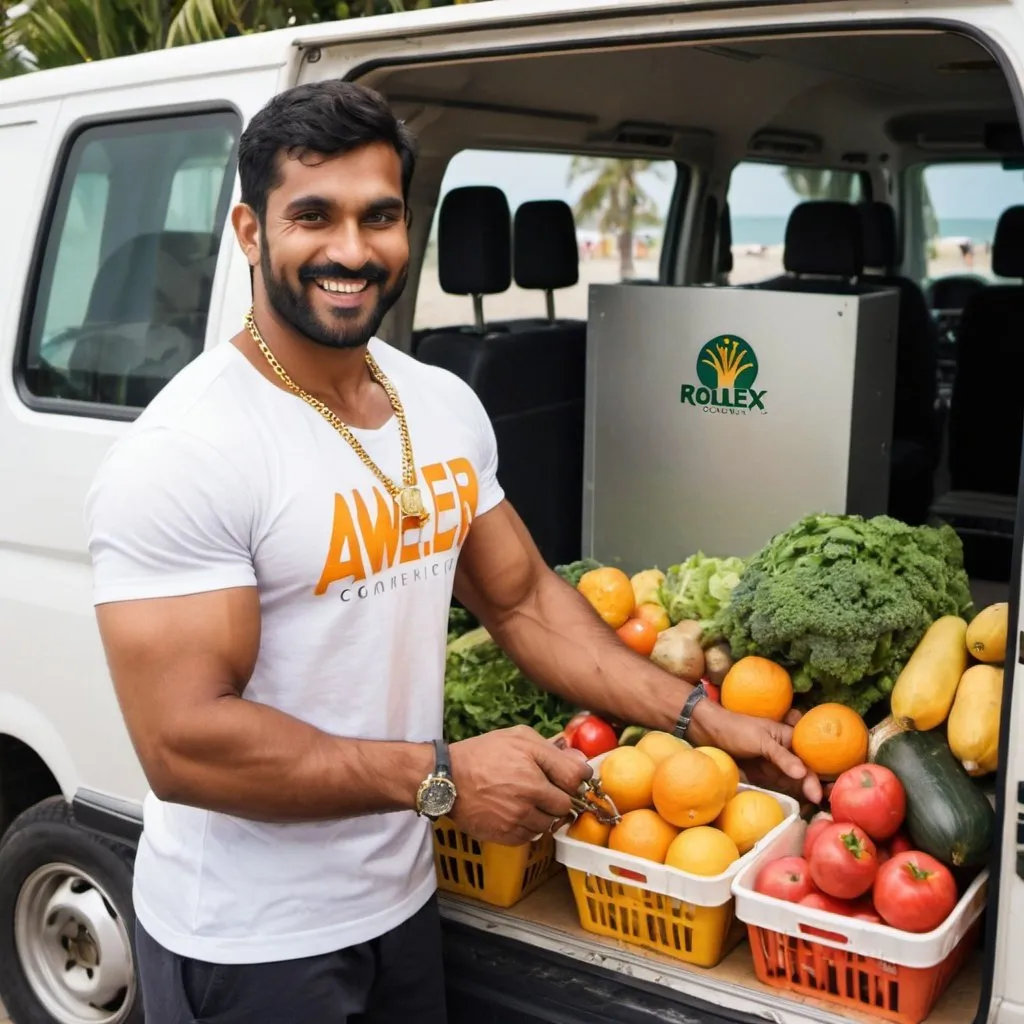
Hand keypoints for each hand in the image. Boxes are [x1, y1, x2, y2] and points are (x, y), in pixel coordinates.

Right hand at [448, 726, 593, 845]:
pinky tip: (516, 812)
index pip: (576, 782)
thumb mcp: (518, 738)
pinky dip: (528, 827)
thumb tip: (580, 761)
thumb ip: (552, 749)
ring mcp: (517, 821)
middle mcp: (529, 800)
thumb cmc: (483, 754)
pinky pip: (530, 837)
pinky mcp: (505, 837)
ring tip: (528, 801)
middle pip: (565, 807)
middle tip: (547, 789)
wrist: (447, 780)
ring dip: (544, 814)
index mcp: (535, 774)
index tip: (572, 778)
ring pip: (548, 824)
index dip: (577, 779)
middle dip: (559, 797)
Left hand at [694, 703, 822, 805]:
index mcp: (788, 739)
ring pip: (792, 783)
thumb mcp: (760, 739)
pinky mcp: (762, 776)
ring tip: (808, 812)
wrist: (707, 731)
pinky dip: (785, 797)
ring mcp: (773, 766)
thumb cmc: (735, 728)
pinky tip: (791, 808)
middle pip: (803, 774)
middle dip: (811, 789)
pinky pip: (777, 788)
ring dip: (800, 796)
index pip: (809, 760)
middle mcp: (784, 754)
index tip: (817, 796)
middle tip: (817, 807)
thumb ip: (781, 756)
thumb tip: (803, 773)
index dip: (815, 777)